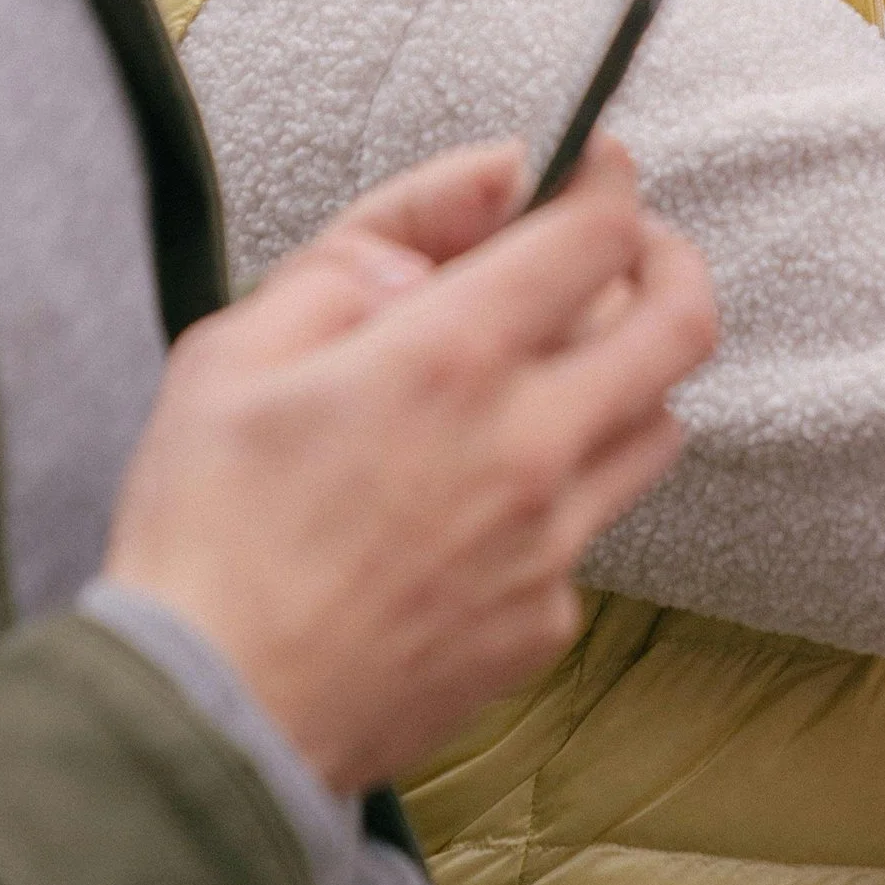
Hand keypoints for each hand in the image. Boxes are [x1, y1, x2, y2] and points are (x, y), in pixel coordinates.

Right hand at [103, 133, 716, 792]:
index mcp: (450, 360)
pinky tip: (482, 497)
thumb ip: (371, 242)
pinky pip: (594, 529)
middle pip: (681, 324)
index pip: (596, 236)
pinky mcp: (546, 623)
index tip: (596, 165)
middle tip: (628, 247)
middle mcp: (528, 447)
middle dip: (667, 259)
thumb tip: (492, 179)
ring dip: (631, 374)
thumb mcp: (239, 345)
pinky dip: (563, 489)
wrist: (208, 719)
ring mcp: (550, 545)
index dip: (608, 182)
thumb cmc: (203, 528)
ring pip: (659, 427)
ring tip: (560, 365)